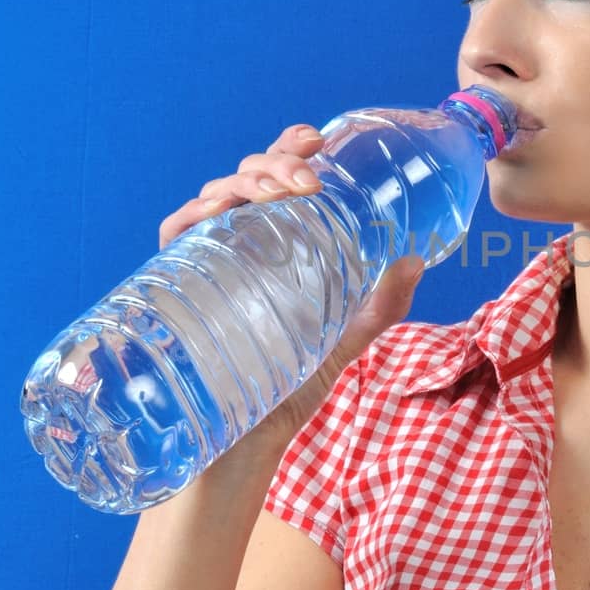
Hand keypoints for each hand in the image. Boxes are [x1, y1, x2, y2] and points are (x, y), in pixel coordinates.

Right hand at [158, 122, 424, 452]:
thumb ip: (379, 305)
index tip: (319, 138)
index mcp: (272, 245)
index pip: (276, 180)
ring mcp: (203, 264)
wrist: (239, 451)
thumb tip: (416, 260)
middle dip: (278, 163)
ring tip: (284, 189)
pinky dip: (197, 212)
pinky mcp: (173, 288)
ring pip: (215, 197)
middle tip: (311, 179)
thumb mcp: (342, 341)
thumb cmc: (282, 392)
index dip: (291, 148)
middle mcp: (235, 246)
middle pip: (248, 179)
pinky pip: (176, 234)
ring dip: (248, 180)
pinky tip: (223, 208)